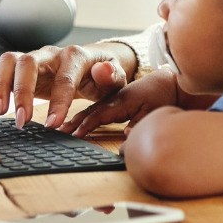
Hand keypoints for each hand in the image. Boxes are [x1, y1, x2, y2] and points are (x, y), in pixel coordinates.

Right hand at [0, 42, 135, 129]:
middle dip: (21, 91)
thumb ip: (111, 75)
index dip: (58, 100)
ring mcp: (33, 60)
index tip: (52, 125)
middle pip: (28, 62)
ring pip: (9, 62)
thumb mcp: (115, 78)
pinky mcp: (21, 69)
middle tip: (20, 121)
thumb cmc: (102, 75)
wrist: (92, 66)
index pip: (64, 77)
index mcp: (75, 56)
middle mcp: (50, 54)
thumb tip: (103, 70)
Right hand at [65, 69, 218, 135]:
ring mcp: (111, 99)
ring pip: (89, 110)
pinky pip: (93, 109)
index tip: (72, 135)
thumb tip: (127, 140)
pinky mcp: (112, 101)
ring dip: (73, 119)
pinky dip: (81, 116)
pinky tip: (71, 123)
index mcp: (121, 101)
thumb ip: (139, 126)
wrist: (167, 81)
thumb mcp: (154, 112)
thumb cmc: (161, 96)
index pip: (99, 114)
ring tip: (57, 129)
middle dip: (71, 123)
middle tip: (55, 133)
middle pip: (89, 112)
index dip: (85, 126)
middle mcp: (113, 99)